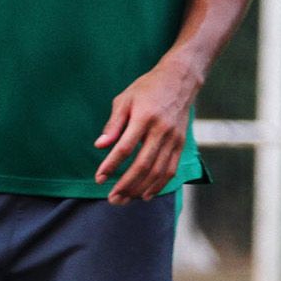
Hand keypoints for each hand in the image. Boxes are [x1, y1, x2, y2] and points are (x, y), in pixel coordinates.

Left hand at [93, 58, 200, 204]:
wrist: (179, 80)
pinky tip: (145, 195)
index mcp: (144, 117)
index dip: (111, 165)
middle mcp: (161, 130)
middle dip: (126, 185)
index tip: (99, 178)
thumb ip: (113, 124)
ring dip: (140, 189)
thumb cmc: (147, 89)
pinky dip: (158, 185)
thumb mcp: (125, 99)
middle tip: (112, 199)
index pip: (125, 148)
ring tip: (125, 200)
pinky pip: (171, 170)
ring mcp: (173, 139)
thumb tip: (100, 146)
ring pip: (157, 172)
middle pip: (143, 165)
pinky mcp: (181, 144)